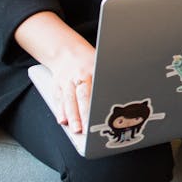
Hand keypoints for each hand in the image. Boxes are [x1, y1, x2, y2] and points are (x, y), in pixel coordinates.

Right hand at [14, 11, 96, 133]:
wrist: (66, 51)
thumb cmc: (88, 61)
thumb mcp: (101, 64)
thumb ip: (108, 79)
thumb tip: (125, 92)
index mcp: (92, 70)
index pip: (95, 89)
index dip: (96, 104)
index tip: (100, 116)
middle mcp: (78, 76)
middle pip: (81, 96)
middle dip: (83, 114)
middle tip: (86, 128)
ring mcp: (66, 81)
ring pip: (68, 100)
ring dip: (71, 116)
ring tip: (75, 129)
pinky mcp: (56, 86)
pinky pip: (58, 99)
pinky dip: (60, 111)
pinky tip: (62, 121)